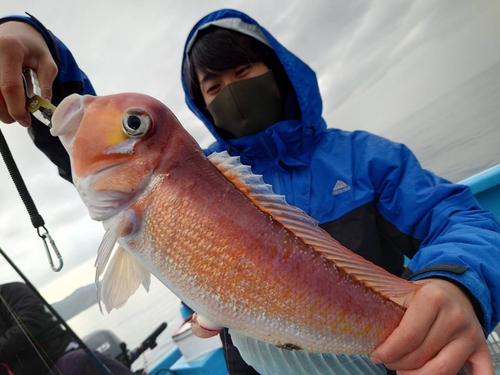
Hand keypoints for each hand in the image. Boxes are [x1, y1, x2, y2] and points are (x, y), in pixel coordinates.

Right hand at [0, 21, 56, 126]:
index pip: (9, 86)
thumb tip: (45, 106)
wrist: (15, 29)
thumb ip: (46, 84)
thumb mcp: (47, 61)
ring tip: (16, 105)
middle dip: (8, 112)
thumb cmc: (32, 46)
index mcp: (9, 50)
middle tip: (22, 117)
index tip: (26, 121)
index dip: (16, 108)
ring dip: (2, 108)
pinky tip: (8, 98)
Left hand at [370, 278, 493, 374]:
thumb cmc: (424, 296)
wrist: (454, 290)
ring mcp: (471, 334)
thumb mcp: (405, 293)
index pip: (408, 335)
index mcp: (433, 298)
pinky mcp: (482, 348)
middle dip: (398, 364)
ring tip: (403, 371)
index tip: (376, 355)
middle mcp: (455, 316)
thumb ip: (389, 310)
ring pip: (442, 368)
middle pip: (421, 355)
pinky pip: (481, 374)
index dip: (389, 351)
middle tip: (387, 362)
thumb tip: (366, 330)